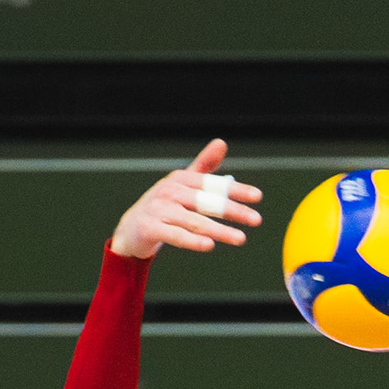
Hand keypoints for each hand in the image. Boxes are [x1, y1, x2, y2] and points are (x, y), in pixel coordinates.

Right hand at [111, 137, 262, 258]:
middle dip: (234, 211)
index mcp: (180, 178)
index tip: (258, 197)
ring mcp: (159, 209)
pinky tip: (210, 245)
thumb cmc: (163, 205)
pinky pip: (176, 235)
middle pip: (207, 202)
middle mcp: (170, 191)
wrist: (131, 229)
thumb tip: (222, 142)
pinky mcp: (150, 228)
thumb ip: (204, 166)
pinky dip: (193, 241)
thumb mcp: (183, 185)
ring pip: (195, 221)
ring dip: (219, 230)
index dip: (236, 190)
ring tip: (241, 238)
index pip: (213, 184)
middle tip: (256, 220)